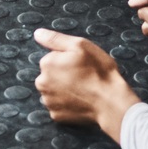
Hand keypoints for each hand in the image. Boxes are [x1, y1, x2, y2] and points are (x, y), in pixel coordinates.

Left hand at [33, 27, 138, 141]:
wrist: (110, 102)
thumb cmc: (98, 71)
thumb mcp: (80, 46)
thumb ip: (55, 39)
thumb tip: (37, 33)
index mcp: (46, 64)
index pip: (52, 57)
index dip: (68, 59)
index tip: (81, 64)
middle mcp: (42, 83)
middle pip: (51, 74)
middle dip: (63, 74)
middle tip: (83, 77)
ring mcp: (48, 101)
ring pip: (54, 90)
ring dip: (64, 89)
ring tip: (83, 89)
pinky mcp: (55, 115)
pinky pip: (59, 105)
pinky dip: (67, 103)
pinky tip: (80, 100)